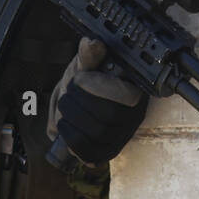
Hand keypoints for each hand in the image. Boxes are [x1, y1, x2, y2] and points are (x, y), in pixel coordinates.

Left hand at [47, 38, 147, 166]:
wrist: (82, 100)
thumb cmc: (87, 80)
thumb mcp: (87, 64)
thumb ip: (89, 56)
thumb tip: (92, 43)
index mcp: (135, 90)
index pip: (127, 96)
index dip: (98, 88)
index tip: (79, 78)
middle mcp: (134, 114)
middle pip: (109, 116)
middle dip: (79, 103)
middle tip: (66, 95)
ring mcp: (122, 134)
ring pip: (100, 135)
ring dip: (73, 120)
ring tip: (63, 109)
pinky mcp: (109, 150)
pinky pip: (93, 154)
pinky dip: (74, 141)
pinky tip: (65, 128)